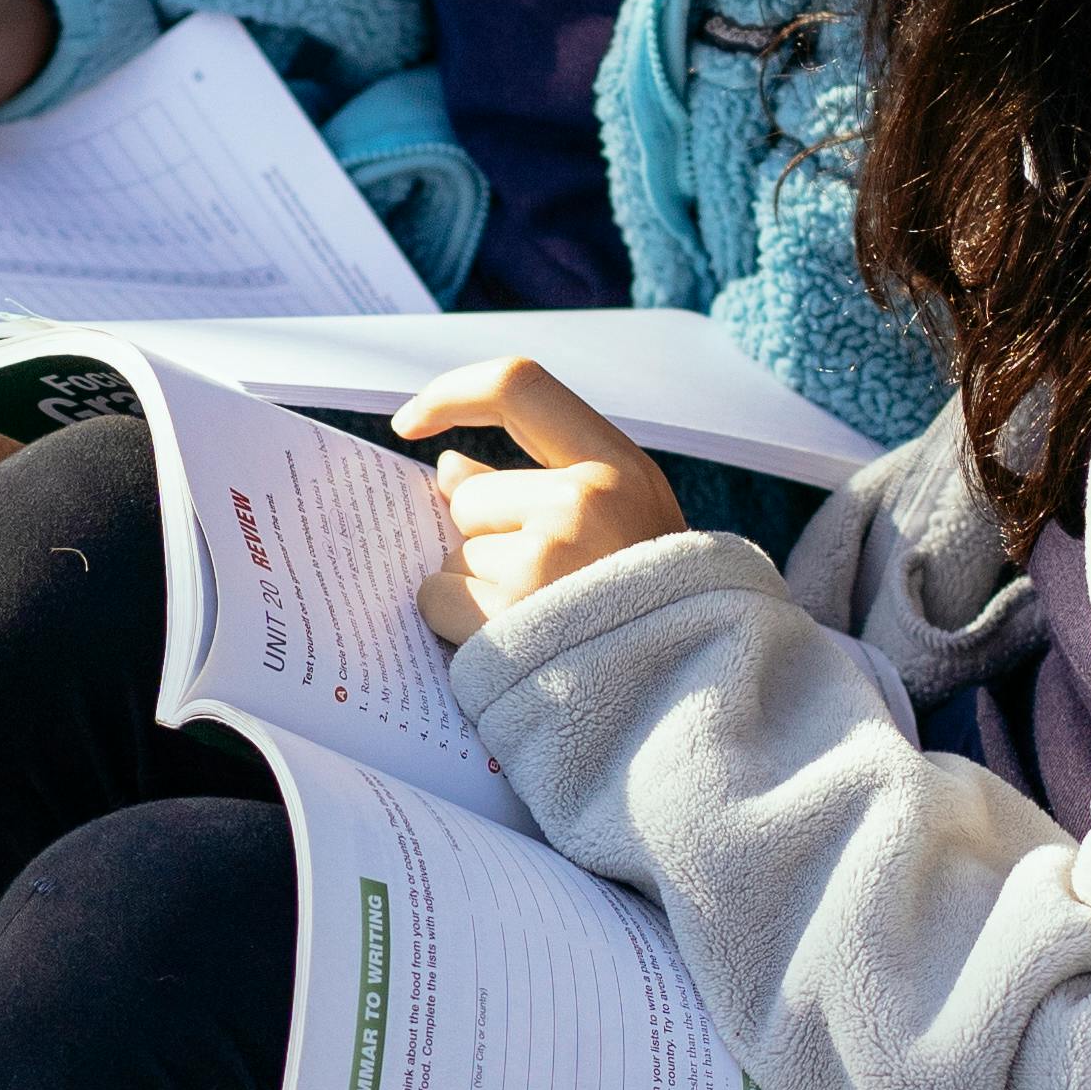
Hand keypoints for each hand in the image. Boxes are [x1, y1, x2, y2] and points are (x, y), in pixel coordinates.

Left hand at [396, 355, 688, 642]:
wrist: (681, 703)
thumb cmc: (647, 610)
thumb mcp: (618, 530)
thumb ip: (540, 488)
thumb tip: (448, 467)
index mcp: (620, 467)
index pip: (518, 386)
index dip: (452, 394)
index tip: (409, 424)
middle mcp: (586, 500)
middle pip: (470, 496)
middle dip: (482, 541)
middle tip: (538, 588)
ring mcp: (549, 555)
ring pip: (454, 553)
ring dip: (476, 589)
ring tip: (536, 621)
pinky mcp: (512, 612)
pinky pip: (438, 597)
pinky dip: (456, 624)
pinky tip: (510, 644)